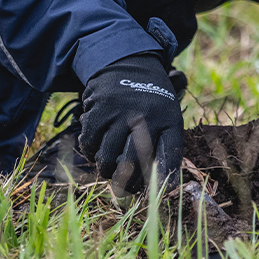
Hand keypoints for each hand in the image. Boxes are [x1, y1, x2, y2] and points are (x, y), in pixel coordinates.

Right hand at [79, 52, 184, 193]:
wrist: (128, 62)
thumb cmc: (151, 101)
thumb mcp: (168, 117)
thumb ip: (167, 148)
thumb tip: (169, 188)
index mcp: (168, 120)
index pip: (169, 156)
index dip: (164, 180)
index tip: (155, 197)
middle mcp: (145, 116)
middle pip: (132, 163)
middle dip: (127, 184)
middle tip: (124, 190)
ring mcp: (119, 112)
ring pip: (107, 157)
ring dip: (106, 170)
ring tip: (109, 170)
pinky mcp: (97, 108)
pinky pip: (89, 142)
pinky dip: (90, 152)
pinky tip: (96, 150)